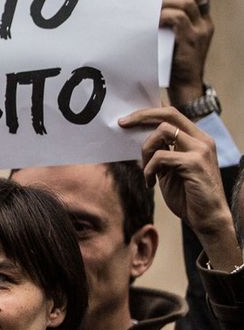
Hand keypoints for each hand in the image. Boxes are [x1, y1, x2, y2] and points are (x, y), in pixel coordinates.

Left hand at [121, 106, 241, 271]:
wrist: (207, 218)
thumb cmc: (188, 195)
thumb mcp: (170, 170)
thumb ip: (161, 153)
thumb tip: (139, 139)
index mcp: (197, 139)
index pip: (172, 114)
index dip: (149, 111)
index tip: (128, 117)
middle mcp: (202, 139)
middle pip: (168, 114)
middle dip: (141, 116)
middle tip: (122, 124)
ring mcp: (200, 149)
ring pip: (162, 132)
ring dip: (145, 151)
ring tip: (146, 171)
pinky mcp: (194, 163)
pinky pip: (161, 156)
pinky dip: (149, 170)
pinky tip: (150, 183)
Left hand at [162, 0, 212, 104]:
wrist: (186, 85)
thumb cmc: (177, 63)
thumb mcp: (180, 39)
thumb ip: (176, 24)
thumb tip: (158, 7)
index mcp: (205, 22)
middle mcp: (205, 24)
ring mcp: (199, 32)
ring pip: (185, 4)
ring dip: (166, 2)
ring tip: (153, 10)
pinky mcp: (189, 40)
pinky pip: (177, 18)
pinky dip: (163, 15)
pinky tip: (154, 21)